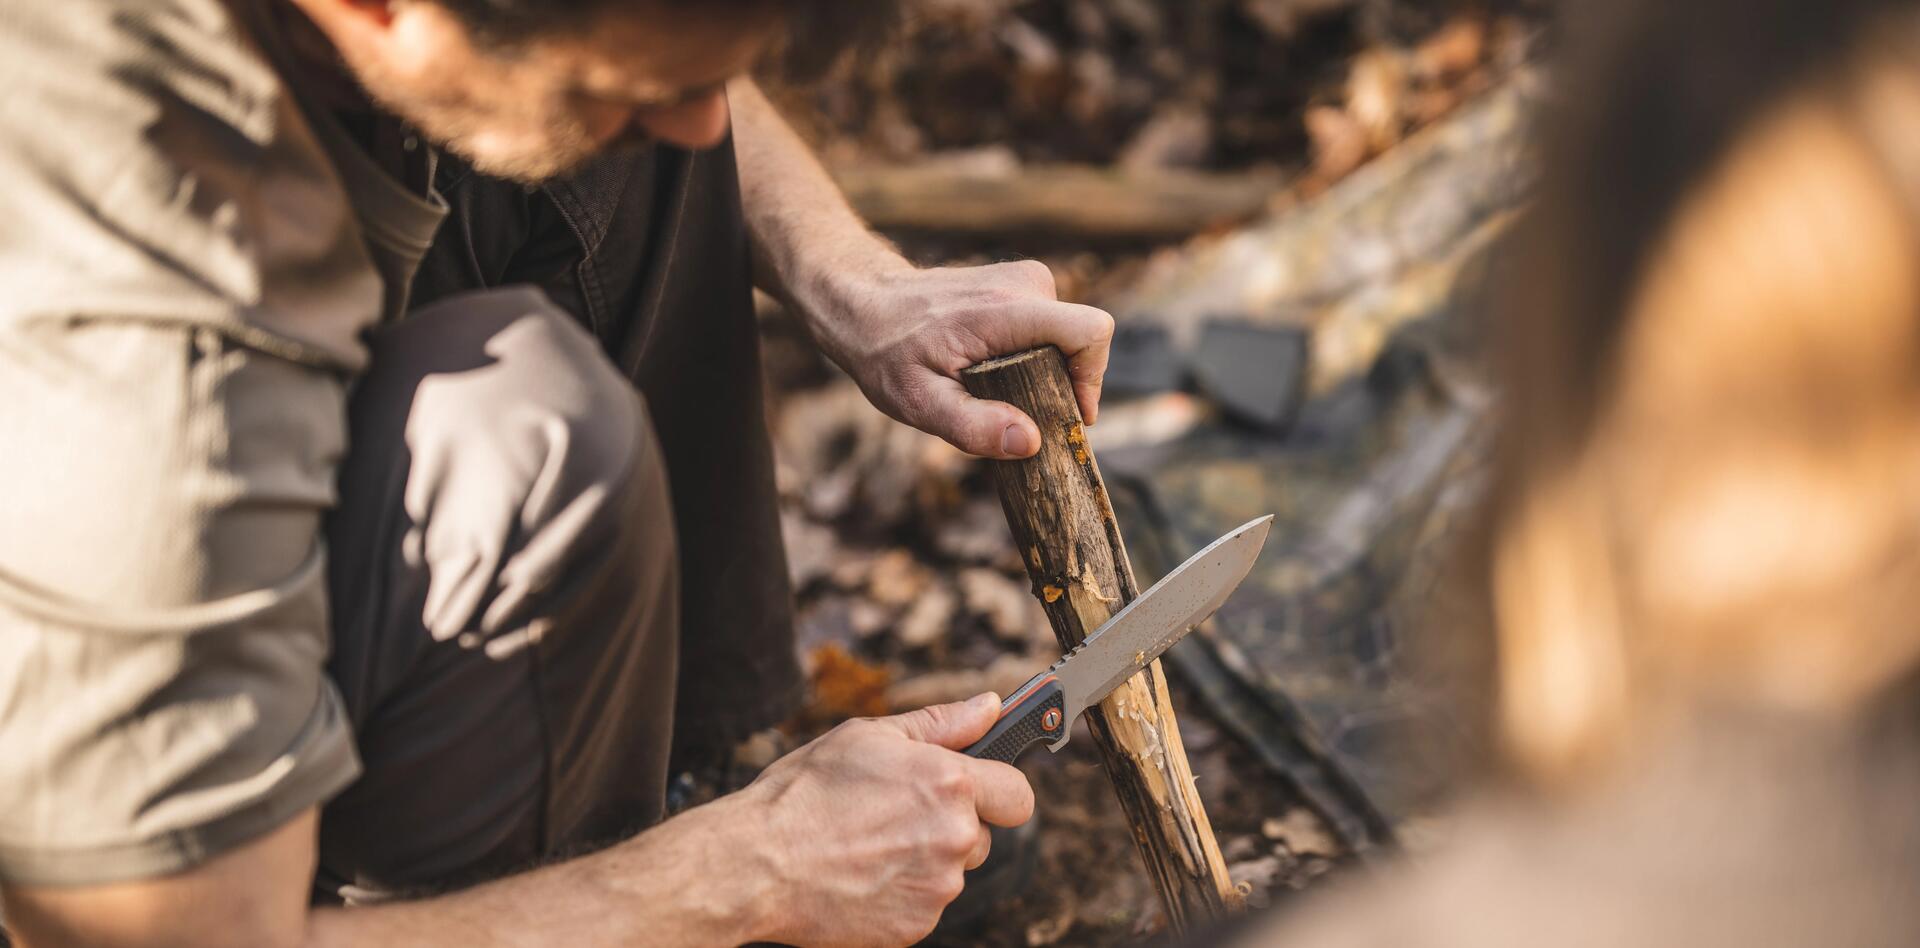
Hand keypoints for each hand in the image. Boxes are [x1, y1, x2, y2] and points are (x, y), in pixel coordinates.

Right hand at [730, 693, 1034, 946]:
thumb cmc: (804, 794)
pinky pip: (924, 905)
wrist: (757, 864)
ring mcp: (937, 888)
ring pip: (950, 872)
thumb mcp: (868, 737)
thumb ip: (941, 724)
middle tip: (892, 817)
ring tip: (866, 846)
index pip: (1018, 795)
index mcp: (950, 784)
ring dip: (923, 861)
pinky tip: (860, 875)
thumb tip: (989, 707)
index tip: (979, 793)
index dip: (999, 791)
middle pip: (981, 836)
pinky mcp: (916, 926)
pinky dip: (900, 894)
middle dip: (950, 827)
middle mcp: (955, 838)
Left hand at [811, 260, 1115, 458]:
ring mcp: (1022, 278)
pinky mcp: (1018, 282)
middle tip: (1014, 412)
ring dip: (1045, 371)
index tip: (1070, 415)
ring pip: (1067, 336)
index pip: (1090, 331)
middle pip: (1081, 341)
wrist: (861, 302)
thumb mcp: (918, 402)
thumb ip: (974, 426)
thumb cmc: (885, 352)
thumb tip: (1031, 442)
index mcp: (1004, 311)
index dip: (1093, 378)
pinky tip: (990, 367)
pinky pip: (1050, 327)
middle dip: (1063, 384)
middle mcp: (1022, 284)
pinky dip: (1034, 354)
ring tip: (992, 387)